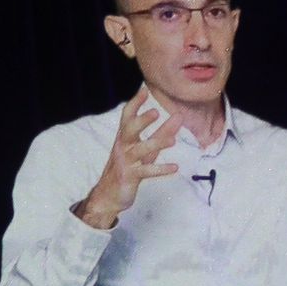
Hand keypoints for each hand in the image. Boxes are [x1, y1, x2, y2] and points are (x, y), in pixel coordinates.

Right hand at [76, 83, 181, 228]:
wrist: (108, 195)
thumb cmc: (128, 168)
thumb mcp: (146, 149)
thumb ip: (162, 133)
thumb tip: (179, 117)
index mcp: (124, 138)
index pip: (127, 116)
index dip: (135, 103)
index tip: (144, 90)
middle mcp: (123, 147)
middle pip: (130, 129)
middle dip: (142, 120)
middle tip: (156, 111)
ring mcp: (126, 162)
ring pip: (140, 150)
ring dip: (156, 144)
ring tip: (173, 140)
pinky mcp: (130, 177)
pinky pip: (147, 171)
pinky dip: (161, 169)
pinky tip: (175, 167)